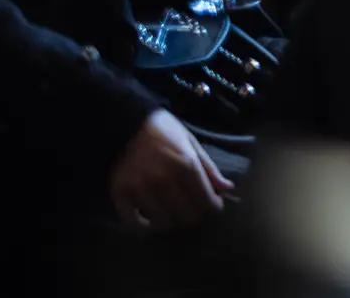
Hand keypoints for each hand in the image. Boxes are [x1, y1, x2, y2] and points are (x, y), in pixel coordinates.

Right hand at [108, 110, 235, 230]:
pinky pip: (132, 222)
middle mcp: (164, 180)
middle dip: (194, 215)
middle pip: (186, 214)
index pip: (205, 200)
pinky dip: (143, 227)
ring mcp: (141, 188)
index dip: (213, 207)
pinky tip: (149, 223)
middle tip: (193, 210)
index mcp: (186, 165)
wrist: (128, 122)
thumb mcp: (192, 143)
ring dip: (172, 222)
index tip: (214, 205)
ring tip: (174, 215)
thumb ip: (209, 169)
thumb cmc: (165, 131)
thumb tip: (229, 189)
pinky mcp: (120, 193)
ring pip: (162, 222)